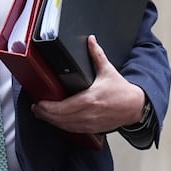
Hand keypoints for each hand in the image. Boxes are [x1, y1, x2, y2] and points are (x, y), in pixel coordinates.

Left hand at [31, 35, 145, 133]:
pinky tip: (55, 121)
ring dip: (51, 121)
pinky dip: (62, 126)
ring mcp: (90, 123)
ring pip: (65, 126)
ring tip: (41, 114)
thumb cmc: (121, 90)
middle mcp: (88, 113)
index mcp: (90, 99)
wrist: (135, 106)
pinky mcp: (93, 129)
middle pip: (60, 118)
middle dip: (45, 114)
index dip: (47, 107)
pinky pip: (73, 130)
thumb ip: (97, 54)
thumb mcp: (108, 70)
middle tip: (35, 108)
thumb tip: (90, 40)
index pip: (63, 107)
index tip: (38, 103)